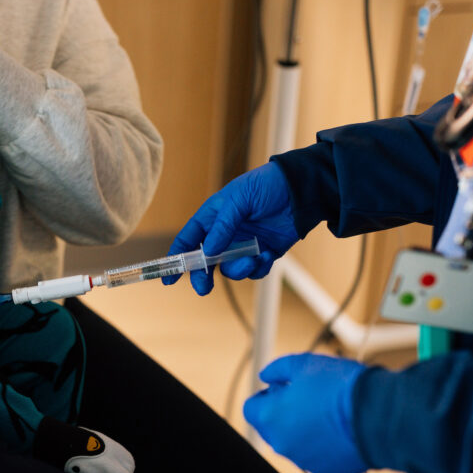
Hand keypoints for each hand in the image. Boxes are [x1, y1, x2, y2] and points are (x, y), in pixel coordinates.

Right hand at [164, 162, 297, 294]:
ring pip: (230, 269)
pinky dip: (259, 268)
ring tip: (253, 259)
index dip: (177, 258)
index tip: (168, 278)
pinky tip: (268, 255)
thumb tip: (209, 252)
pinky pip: (254, 271)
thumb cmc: (268, 184)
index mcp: (213, 216)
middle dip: (203, 276)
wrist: (303, 190)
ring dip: (239, 269)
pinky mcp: (263, 253)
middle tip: (204, 288)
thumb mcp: (240, 199)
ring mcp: (244, 245)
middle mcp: (226, 233)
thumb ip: (223, 226)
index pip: (189, 239)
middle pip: (206, 262)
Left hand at [243, 353, 367, 472]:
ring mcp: (303, 460)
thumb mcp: (303, 363)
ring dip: (302, 429)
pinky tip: (339, 429)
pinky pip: (315, 455)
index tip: (283, 390)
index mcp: (270, 417)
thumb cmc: (340, 388)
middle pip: (270, 427)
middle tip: (307, 398)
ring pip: (293, 442)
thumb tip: (266, 377)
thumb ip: (277, 370)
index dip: (266, 396)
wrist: (378, 415)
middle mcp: (281, 444)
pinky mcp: (325, 470)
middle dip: (282, 413)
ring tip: (327, 412)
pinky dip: (321, 444)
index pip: (251, 409)